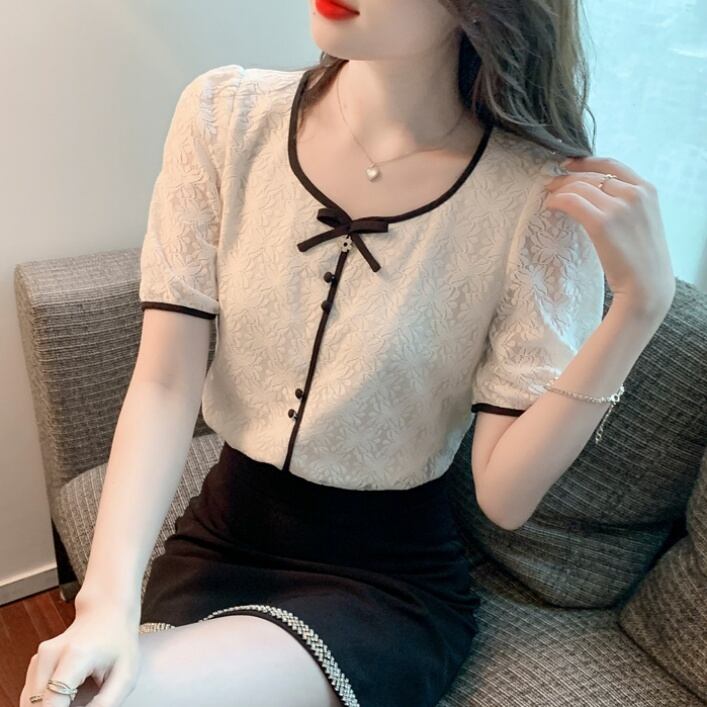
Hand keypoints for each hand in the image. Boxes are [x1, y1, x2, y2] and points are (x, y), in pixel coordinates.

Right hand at [19, 603, 140, 706]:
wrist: (108, 611)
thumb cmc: (120, 642)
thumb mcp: (126, 673)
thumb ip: (107, 702)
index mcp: (75, 656)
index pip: (52, 703)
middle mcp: (51, 655)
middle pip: (36, 705)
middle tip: (80, 703)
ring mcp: (40, 657)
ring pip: (29, 702)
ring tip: (76, 700)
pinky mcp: (36, 662)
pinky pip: (31, 695)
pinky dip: (44, 704)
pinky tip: (66, 701)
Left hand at [544, 155, 675, 318]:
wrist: (646, 286)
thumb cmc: (641, 261)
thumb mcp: (642, 222)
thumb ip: (626, 205)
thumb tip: (597, 196)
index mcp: (647, 190)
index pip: (612, 164)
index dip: (586, 162)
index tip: (568, 165)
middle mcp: (634, 194)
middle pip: (591, 175)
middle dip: (567, 177)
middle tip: (551, 184)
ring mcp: (618, 207)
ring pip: (579, 187)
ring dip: (559, 190)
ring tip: (549, 197)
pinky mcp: (602, 222)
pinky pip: (571, 202)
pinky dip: (556, 201)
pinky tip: (550, 206)